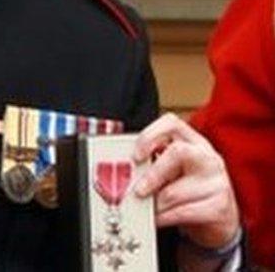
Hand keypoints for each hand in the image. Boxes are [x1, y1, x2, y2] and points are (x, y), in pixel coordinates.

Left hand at [133, 113, 239, 248]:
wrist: (218, 219)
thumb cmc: (188, 189)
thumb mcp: (172, 170)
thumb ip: (152, 163)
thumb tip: (123, 170)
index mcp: (193, 142)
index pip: (172, 123)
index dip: (150, 135)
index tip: (136, 155)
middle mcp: (208, 157)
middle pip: (178, 153)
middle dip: (152, 174)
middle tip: (138, 190)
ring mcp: (217, 181)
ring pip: (175, 191)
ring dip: (154, 204)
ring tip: (147, 208)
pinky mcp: (219, 207)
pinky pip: (182, 212)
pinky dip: (164, 217)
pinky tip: (159, 218)